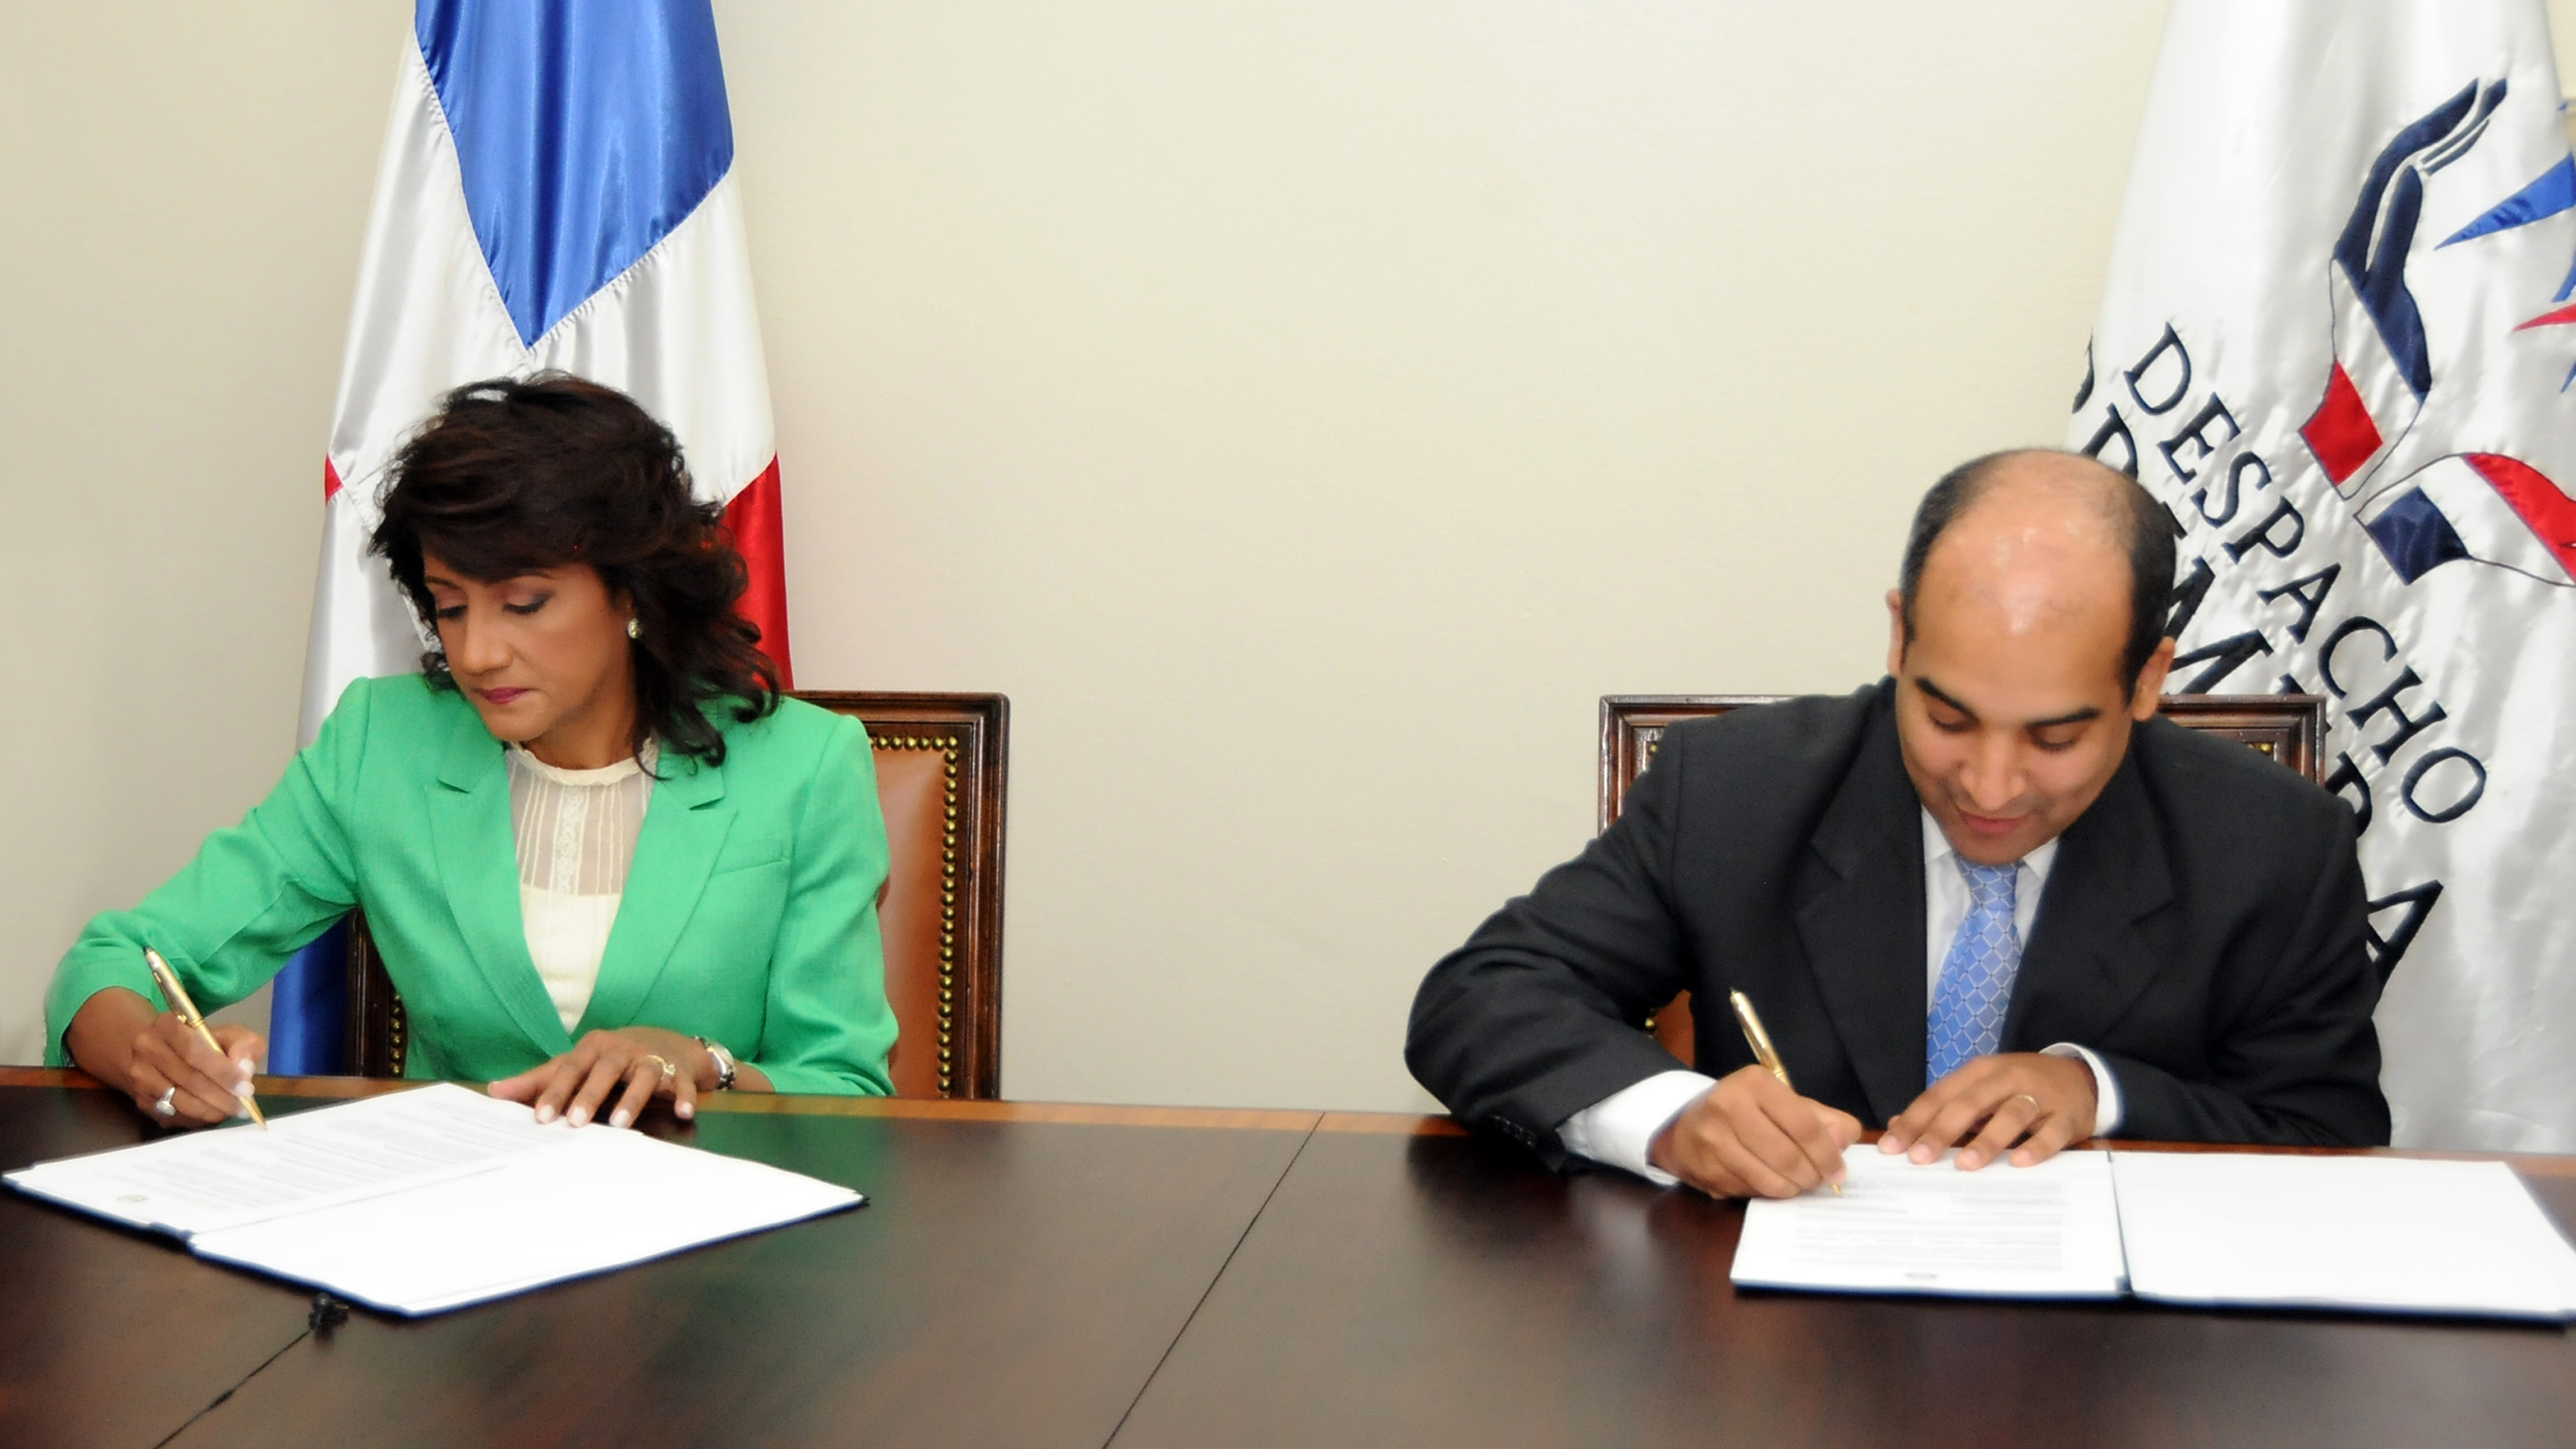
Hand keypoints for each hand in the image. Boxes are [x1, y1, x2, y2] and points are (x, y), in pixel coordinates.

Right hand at [64, 986, 262, 1130]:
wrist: (166, 1053)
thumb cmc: (203, 1043)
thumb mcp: (229, 1034)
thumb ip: (243, 1044)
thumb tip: (244, 1068)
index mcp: (167, 1025)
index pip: (194, 1051)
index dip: (222, 1072)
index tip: (246, 1088)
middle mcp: (146, 1050)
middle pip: (188, 1079)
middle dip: (221, 1096)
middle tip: (244, 1107)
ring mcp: (140, 1077)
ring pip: (179, 1101)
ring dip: (211, 1111)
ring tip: (232, 1111)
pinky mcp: (142, 1101)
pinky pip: (173, 1116)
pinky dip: (198, 1119)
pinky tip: (214, 1114)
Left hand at [487, 1027, 710, 1127]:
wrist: (667, 1043)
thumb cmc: (610, 1059)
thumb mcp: (575, 1064)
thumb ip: (539, 1080)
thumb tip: (493, 1091)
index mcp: (594, 1048)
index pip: (571, 1068)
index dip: (556, 1092)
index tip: (541, 1118)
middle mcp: (623, 1050)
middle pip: (606, 1069)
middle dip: (592, 1095)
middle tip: (577, 1122)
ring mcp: (653, 1058)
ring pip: (644, 1075)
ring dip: (634, 1098)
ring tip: (621, 1123)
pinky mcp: (678, 1071)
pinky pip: (683, 1084)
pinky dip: (684, 1096)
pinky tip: (683, 1113)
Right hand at [1647, 1065, 1862, 1198]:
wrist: (1686, 1125)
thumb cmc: (1747, 1111)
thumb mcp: (1785, 1103)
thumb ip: (1823, 1119)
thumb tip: (1845, 1141)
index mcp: (1756, 1083)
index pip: (1804, 1125)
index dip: (1827, 1154)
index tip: (1838, 1171)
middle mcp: (1729, 1105)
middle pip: (1787, 1156)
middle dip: (1811, 1176)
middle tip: (1819, 1181)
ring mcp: (1713, 1138)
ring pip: (1769, 1179)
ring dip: (1792, 1188)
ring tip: (1798, 1183)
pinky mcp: (1705, 1167)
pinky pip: (1750, 1191)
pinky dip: (1767, 1193)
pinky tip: (1770, 1182)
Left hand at [1879, 1052, 2097, 1169]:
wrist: (2080, 1077)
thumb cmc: (2020, 1088)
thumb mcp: (1981, 1089)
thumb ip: (1943, 1108)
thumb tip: (1896, 1128)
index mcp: (1980, 1072)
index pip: (1940, 1095)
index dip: (1914, 1120)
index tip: (1891, 1147)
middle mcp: (2007, 1079)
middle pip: (1970, 1103)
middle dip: (1942, 1130)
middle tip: (1919, 1158)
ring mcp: (2039, 1096)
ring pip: (2010, 1115)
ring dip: (1987, 1140)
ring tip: (1965, 1164)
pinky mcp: (2067, 1116)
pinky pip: (2051, 1132)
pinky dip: (2036, 1147)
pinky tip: (2019, 1163)